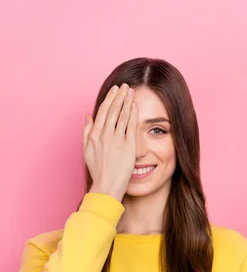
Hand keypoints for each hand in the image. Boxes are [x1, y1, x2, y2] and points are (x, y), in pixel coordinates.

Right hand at [83, 84, 136, 201]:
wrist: (107, 185)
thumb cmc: (98, 170)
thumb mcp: (87, 150)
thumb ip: (87, 132)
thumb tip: (88, 116)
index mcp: (94, 135)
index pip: (103, 112)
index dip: (110, 99)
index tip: (114, 90)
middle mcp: (105, 136)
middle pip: (113, 111)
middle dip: (119, 96)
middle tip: (124, 85)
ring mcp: (116, 141)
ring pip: (122, 116)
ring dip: (126, 102)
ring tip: (131, 91)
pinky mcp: (128, 147)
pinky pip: (131, 127)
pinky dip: (132, 115)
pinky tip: (134, 106)